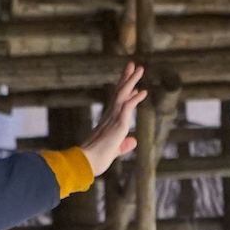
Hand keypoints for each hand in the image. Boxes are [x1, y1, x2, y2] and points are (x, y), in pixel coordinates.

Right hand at [78, 63, 146, 178]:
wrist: (87, 163)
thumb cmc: (96, 160)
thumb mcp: (115, 151)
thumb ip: (124, 146)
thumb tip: (134, 142)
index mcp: (107, 122)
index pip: (117, 102)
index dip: (124, 91)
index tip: (131, 84)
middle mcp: (109, 117)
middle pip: (119, 92)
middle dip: (126, 78)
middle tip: (132, 65)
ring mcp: (113, 119)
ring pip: (122, 95)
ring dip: (131, 81)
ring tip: (139, 69)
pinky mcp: (117, 125)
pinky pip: (127, 108)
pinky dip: (135, 99)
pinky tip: (143, 91)